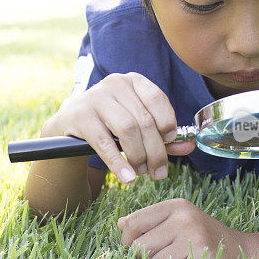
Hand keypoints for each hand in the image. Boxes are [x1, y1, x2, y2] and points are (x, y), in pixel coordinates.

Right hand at [42, 72, 193, 182]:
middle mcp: (114, 83)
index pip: (157, 99)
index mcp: (132, 81)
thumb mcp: (136, 125)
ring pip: (127, 130)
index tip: (169, 144)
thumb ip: (163, 135)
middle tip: (158, 172)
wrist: (68, 125)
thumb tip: (191, 146)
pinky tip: (127, 177)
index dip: (168, 124)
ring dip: (138, 157)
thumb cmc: (109, 124)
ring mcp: (95, 97)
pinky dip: (118, 163)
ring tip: (141, 173)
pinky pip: (104, 143)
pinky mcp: (80, 115)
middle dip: (156, 151)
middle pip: (144, 120)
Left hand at [117, 198, 247, 258]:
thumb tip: (120, 224)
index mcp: (176, 206)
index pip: (133, 222)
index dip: (127, 240)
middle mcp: (184, 219)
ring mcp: (194, 239)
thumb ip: (148, 221)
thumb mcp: (177, 221)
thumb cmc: (202, 237)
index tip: (135, 246)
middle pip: (139, 247)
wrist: (243, 252)